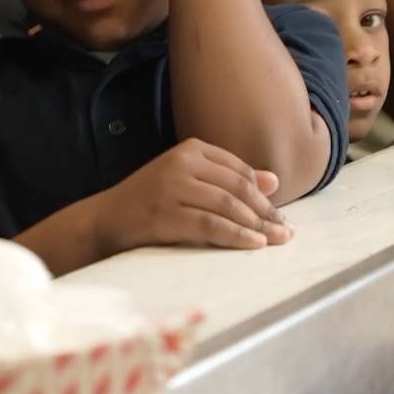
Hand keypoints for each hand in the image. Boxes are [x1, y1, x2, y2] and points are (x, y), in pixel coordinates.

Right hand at [90, 138, 291, 255]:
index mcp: (191, 149)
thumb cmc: (151, 202)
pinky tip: (253, 245)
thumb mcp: (189, 181)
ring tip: (276, 240)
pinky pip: (211, 226)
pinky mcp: (165, 214)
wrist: (106, 219)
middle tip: (286, 231)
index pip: (239, 170)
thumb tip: (274, 180)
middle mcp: (182, 163)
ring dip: (257, 226)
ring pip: (228, 206)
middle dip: (266, 212)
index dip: (264, 194)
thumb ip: (227, 179)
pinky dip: (236, 236)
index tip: (281, 215)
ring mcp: (172, 187)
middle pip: (238, 187)